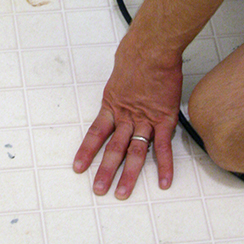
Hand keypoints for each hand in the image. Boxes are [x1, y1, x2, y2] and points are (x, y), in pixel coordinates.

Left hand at [73, 30, 181, 197]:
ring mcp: (146, 120)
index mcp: (112, 105)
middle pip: (114, 148)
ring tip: (122, 193)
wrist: (151, 50)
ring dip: (129, 175)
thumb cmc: (135, 55)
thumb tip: (122, 88)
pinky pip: (164, 147)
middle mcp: (126, 116)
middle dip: (105, 171)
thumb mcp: (118, 73)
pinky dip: (165, 166)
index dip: (87, 151)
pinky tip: (163, 182)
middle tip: (98, 189)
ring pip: (135, 152)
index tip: (79, 167)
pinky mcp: (164, 119)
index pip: (96, 133)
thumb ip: (119, 89)